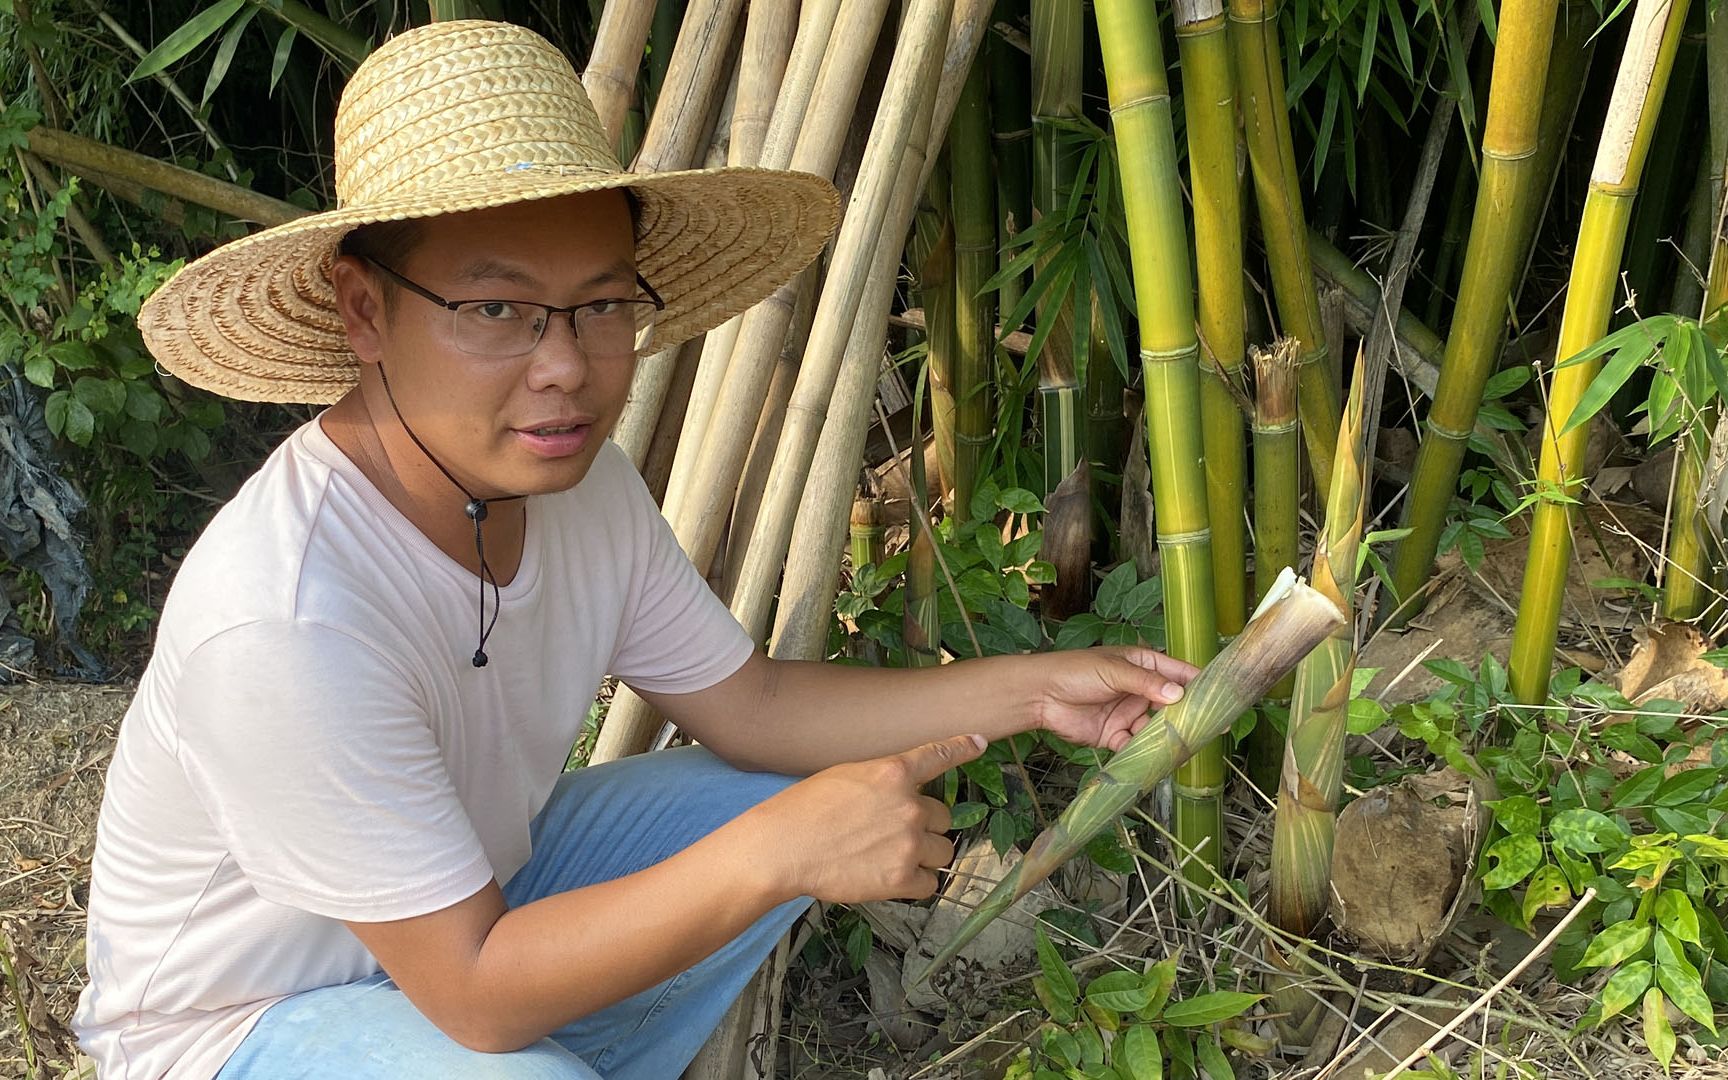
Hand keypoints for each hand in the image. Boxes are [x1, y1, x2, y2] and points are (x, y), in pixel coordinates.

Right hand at [745, 734, 986, 903]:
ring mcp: (908, 844)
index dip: (962, 747)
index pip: (939, 755)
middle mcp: (909, 806)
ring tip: (892, 857)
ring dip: (926, 854)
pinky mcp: (900, 879)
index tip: (979, 741)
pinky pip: (930, 883)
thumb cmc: (802, 809)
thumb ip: (882, 781)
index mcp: (894, 773)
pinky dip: (917, 882)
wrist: (782, 847)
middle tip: (892, 833)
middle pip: (944, 817)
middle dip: (925, 825)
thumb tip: (899, 792)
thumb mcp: (846, 776)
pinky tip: (891, 877)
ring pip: (944, 851)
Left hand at [1032, 647, 1199, 751]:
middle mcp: (1139, 690)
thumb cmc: (1075, 671)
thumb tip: (1178, 695)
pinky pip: (1136, 746)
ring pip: (1157, 729)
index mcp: (1142, 665)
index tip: (1221, 698)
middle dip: (1188, 717)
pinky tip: (1158, 761)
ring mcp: (1128, 713)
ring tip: (1186, 748)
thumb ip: (1146, 683)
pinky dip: (1146, 754)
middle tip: (1210, 731)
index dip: (1199, 685)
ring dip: (1168, 738)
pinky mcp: (1115, 735)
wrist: (1040, 695)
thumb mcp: (1114, 671)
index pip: (1178, 673)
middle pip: (1172, 705)